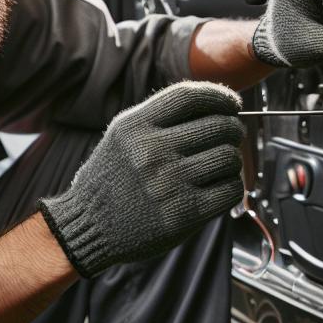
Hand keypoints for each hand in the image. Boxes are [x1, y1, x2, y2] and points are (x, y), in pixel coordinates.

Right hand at [37, 82, 244, 277]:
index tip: (232, 104)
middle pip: (219, 126)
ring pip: (229, 157)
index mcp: (134, 127)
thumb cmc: (112, 179)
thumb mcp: (122, 136)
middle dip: (233, 130)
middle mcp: (151, 152)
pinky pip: (231, 189)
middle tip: (230, 137)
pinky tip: (218, 186)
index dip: (220, 97)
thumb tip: (216, 105)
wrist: (89, 226)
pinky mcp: (184, 214)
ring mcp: (169, 184)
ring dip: (232, 159)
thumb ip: (160, 117)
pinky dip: (232, 185)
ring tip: (220, 165)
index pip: (191, 96)